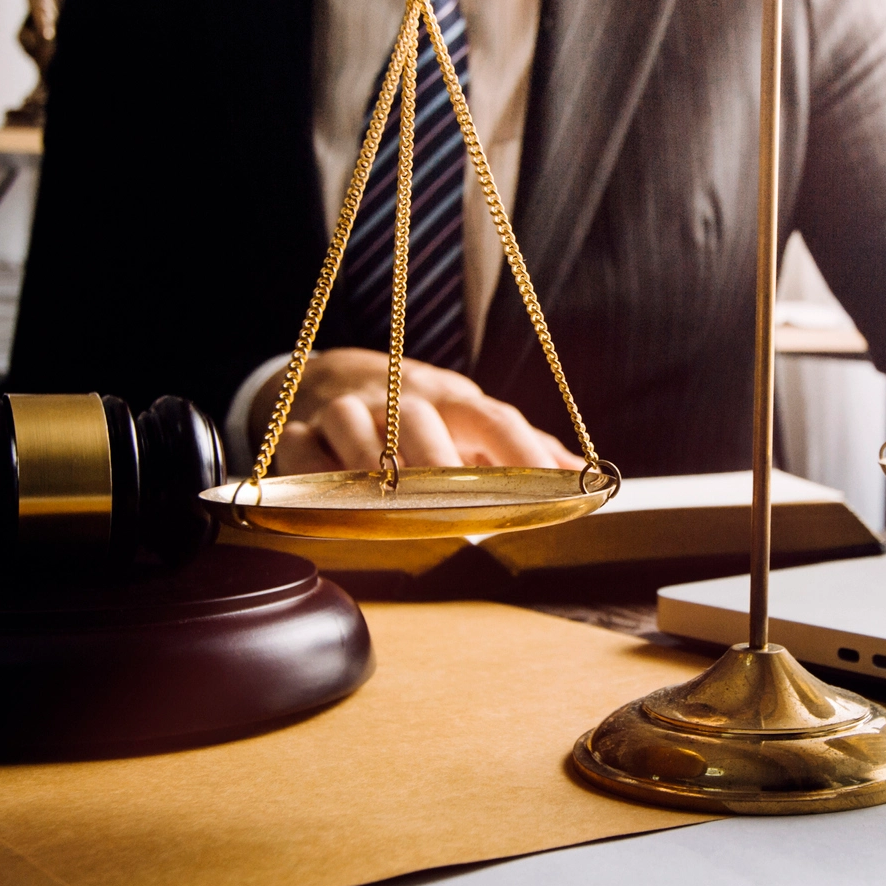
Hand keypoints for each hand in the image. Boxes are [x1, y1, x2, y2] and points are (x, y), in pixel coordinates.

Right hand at [246, 348, 583, 473]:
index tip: (550, 487)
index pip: (492, 418)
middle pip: (421, 422)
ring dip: (374, 465)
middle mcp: (401, 399)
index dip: (521, 450)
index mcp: (452, 400)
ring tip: (394, 505)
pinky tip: (332, 502)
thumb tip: (584, 473)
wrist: (332, 378)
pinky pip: (302, 451)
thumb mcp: (467, 421)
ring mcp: (347, 412)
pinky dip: (315, 473)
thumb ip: (520, 448)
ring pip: (356, 427)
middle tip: (462, 508)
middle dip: (441, 463)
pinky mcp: (302, 432)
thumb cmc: (417, 414)